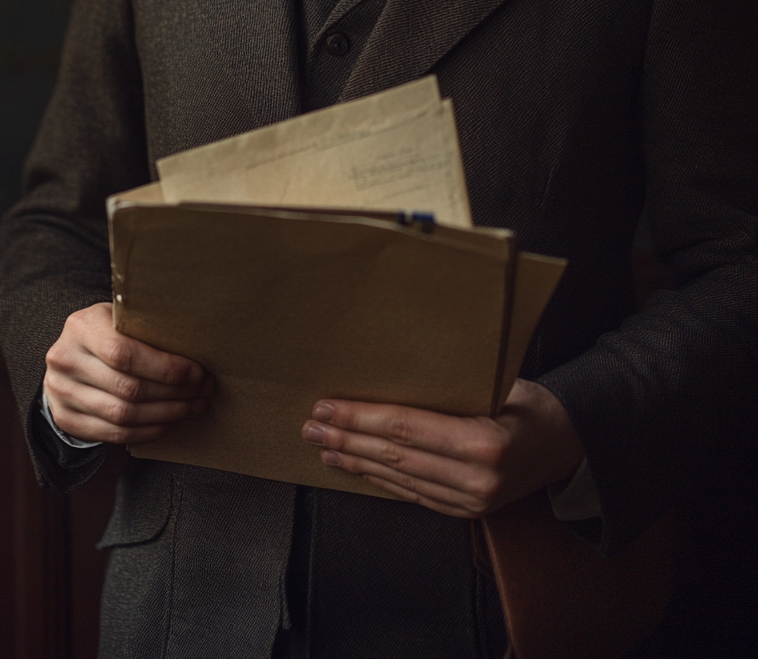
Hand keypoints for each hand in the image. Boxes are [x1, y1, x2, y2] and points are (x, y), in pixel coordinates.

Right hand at [44, 302, 211, 444]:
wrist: (68, 354)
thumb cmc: (105, 331)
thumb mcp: (119, 317)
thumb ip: (146, 328)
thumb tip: (197, 345)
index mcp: (81, 327)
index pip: (125, 354)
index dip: (166, 368)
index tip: (197, 373)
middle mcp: (65, 360)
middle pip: (128, 388)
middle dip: (174, 394)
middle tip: (202, 391)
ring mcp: (61, 392)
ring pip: (123, 415)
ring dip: (166, 415)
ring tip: (192, 407)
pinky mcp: (65, 419)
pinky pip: (113, 434)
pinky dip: (147, 431)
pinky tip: (169, 422)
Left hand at [301, 378, 582, 516]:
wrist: (569, 446)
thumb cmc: (534, 405)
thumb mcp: (500, 382)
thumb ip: (452, 386)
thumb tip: (392, 370)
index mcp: (484, 443)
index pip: (407, 428)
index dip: (362, 419)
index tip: (328, 408)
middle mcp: (476, 480)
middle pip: (396, 455)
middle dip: (347, 440)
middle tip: (312, 427)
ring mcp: (471, 501)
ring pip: (400, 478)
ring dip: (356, 462)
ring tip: (323, 446)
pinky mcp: (467, 511)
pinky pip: (413, 493)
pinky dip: (380, 478)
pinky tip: (356, 466)